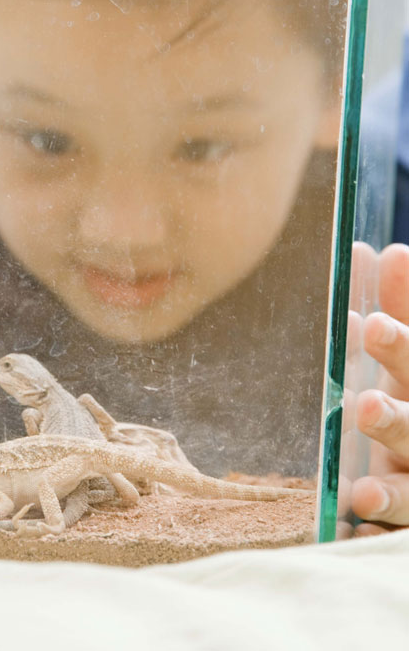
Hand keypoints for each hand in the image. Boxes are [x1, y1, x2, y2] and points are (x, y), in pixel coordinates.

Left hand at [347, 243, 408, 533]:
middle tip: (374, 327)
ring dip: (396, 426)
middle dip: (403, 355)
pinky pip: (405, 514)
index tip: (385, 272)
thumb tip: (368, 252)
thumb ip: (395, 309)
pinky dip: (388, 502)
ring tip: (367, 405)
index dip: (406, 307)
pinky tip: (361, 495)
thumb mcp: (401, 363)